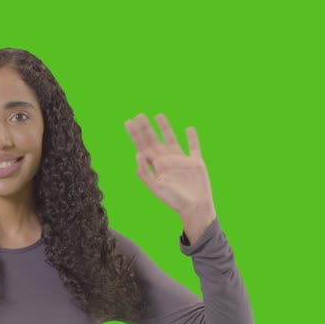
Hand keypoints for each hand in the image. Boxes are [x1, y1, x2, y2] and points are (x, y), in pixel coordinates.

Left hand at [124, 113, 217, 230]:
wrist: (195, 208)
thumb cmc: (174, 201)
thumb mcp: (156, 188)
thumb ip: (145, 173)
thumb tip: (137, 154)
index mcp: (156, 167)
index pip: (143, 147)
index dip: (135, 135)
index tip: (128, 122)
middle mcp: (167, 161)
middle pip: (154, 140)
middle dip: (146, 128)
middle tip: (138, 115)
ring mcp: (181, 160)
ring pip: (171, 139)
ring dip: (165, 128)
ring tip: (159, 115)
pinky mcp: (195, 162)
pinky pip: (194, 147)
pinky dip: (192, 138)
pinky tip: (189, 128)